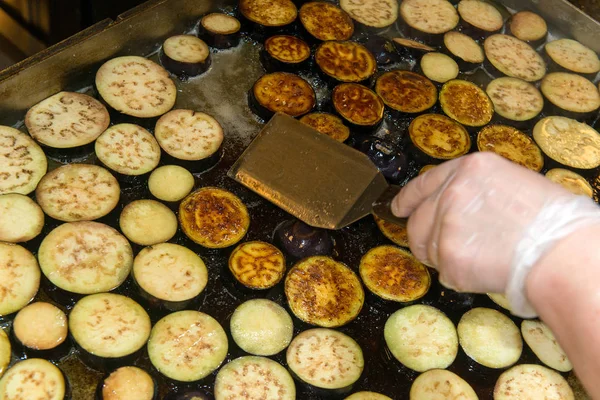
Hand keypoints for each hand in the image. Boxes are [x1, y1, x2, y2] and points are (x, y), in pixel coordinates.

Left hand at [391, 152, 572, 293]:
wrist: (562, 252)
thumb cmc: (551, 220)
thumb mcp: (511, 183)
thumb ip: (475, 191)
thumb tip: (456, 209)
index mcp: (469, 169)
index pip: (424, 183)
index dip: (408, 199)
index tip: (397, 208)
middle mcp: (451, 193)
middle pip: (418, 221)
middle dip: (425, 238)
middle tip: (446, 250)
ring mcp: (446, 225)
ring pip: (428, 248)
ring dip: (445, 258)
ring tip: (479, 259)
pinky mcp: (449, 257)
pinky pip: (444, 272)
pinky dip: (460, 277)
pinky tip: (484, 270)